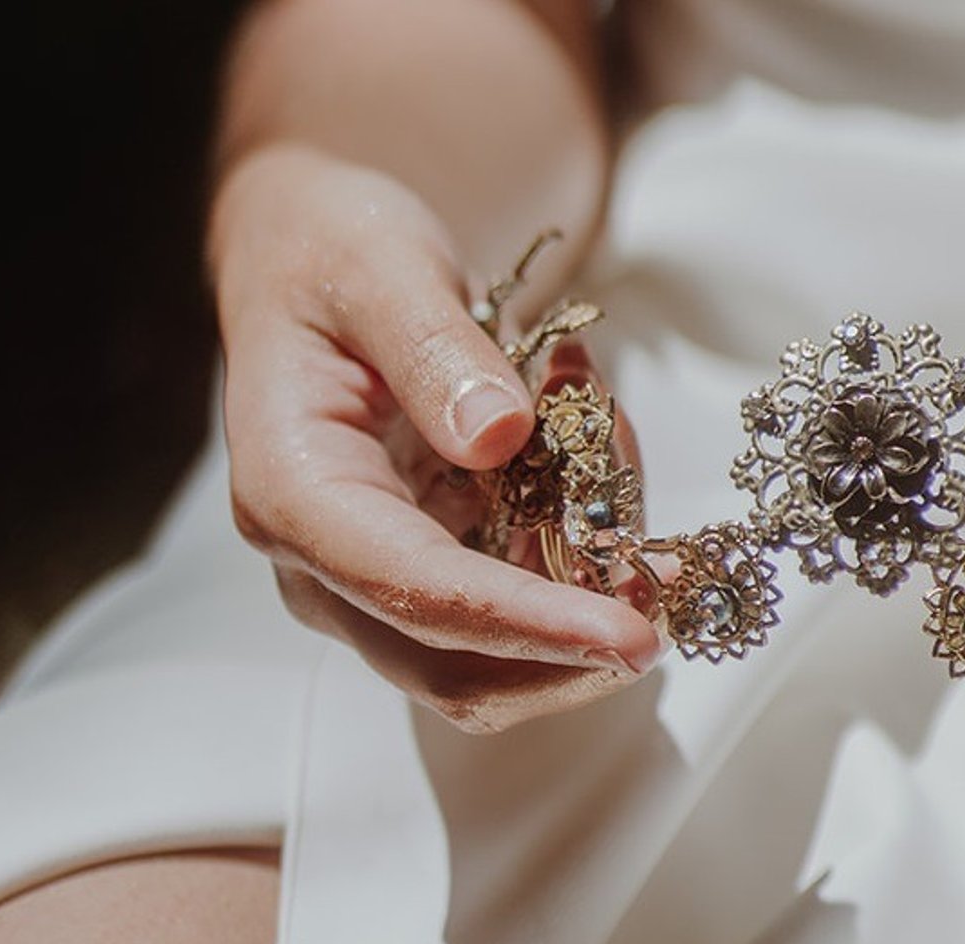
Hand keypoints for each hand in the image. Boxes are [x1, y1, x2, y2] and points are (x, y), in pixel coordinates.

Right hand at [210, 143, 659, 732]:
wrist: (317, 260)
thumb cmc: (336, 253)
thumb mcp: (382, 265)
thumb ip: (433, 347)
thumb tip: (494, 434)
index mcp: (292, 490)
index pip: (415, 591)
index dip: (529, 625)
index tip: (633, 635)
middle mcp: (324, 564)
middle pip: (457, 668)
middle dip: (579, 638)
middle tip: (672, 567)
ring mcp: (375, 582)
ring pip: (504, 652)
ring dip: (592, 586)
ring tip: (615, 440)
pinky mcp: (429, 575)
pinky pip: (523, 602)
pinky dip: (583, 556)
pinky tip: (599, 458)